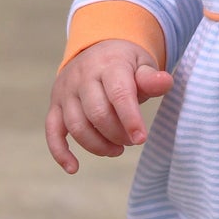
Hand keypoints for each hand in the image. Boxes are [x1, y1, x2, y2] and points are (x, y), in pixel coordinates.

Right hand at [45, 39, 173, 173]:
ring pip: (76, 125)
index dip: (130, 119)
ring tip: (116, 150)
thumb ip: (151, 78)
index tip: (141, 139)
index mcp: (109, 64)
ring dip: (97, 145)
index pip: (118, 93)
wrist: (95, 50)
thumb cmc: (125, 64)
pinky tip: (73, 168)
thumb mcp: (142, 64)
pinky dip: (60, 152)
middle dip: (117, 134)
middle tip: (132, 141)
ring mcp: (66, 92)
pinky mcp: (56, 105)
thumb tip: (165, 82)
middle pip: (97, 113)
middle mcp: (82, 77)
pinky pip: (52, 131)